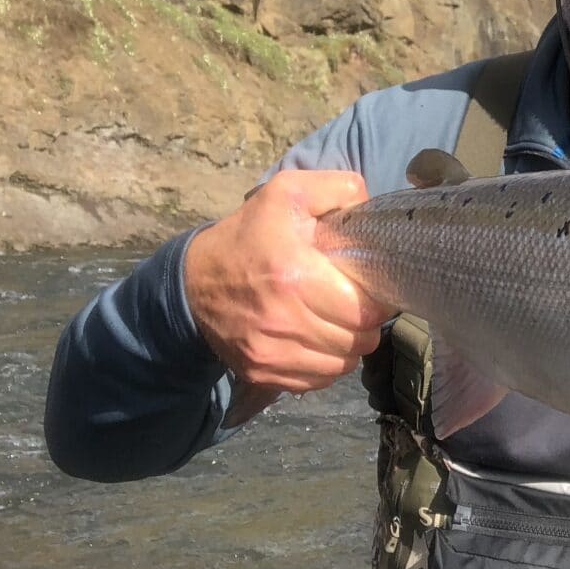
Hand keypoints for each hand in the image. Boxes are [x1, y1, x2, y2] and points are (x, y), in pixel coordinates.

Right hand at [183, 170, 395, 391]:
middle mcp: (285, 321)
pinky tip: (320, 341)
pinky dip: (327, 364)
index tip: (371, 289)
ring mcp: (272, 353)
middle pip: (359, 340)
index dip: (377, 302)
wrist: (192, 282)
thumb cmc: (247, 235)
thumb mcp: (287, 193)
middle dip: (366, 324)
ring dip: (349, 346)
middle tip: (358, 305)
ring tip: (340, 323)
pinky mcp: (263, 372)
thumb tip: (369, 204)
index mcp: (295, 276)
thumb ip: (337, 188)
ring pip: (342, 364)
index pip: (364, 310)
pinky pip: (317, 380)